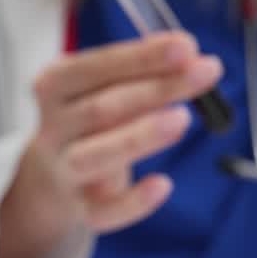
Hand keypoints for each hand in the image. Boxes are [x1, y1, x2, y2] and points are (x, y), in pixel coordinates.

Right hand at [0, 32, 222, 257]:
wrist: (51, 178)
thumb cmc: (88, 120)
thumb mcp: (103, 86)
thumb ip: (140, 68)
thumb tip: (187, 52)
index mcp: (54, 86)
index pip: (94, 66)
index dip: (140, 57)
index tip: (186, 46)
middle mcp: (52, 127)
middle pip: (103, 108)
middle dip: (157, 89)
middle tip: (205, 72)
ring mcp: (63, 170)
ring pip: (96, 156)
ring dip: (140, 137)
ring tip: (183, 119)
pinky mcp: (80, 209)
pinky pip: (103, 212)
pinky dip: (133, 202)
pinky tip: (163, 185)